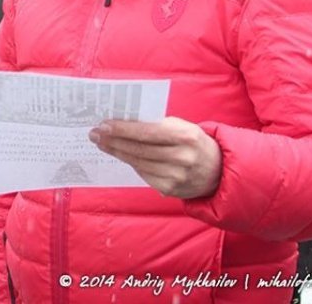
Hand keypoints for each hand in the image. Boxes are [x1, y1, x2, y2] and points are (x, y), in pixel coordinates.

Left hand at [89, 117, 221, 198]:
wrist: (217, 170)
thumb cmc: (192, 142)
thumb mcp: (182, 127)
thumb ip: (157, 124)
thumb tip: (123, 122)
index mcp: (185, 136)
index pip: (146, 132)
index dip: (122, 129)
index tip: (103, 124)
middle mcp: (182, 158)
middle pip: (138, 149)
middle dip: (113, 140)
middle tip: (94, 134)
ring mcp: (176, 176)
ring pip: (137, 162)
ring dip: (116, 152)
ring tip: (101, 143)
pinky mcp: (170, 189)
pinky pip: (143, 174)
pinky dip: (130, 163)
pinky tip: (120, 154)